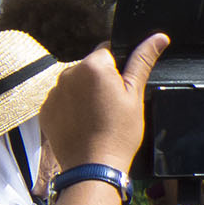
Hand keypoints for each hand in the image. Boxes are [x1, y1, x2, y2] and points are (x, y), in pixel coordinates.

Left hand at [39, 33, 167, 172]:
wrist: (92, 167)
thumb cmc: (118, 133)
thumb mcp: (135, 95)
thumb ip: (142, 61)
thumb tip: (158, 37)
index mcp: (92, 65)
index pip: (107, 50)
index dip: (118, 68)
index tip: (121, 88)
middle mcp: (67, 74)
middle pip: (89, 67)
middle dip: (100, 80)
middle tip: (112, 106)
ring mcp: (52, 93)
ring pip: (74, 84)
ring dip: (84, 93)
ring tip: (97, 117)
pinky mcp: (44, 110)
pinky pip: (61, 101)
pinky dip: (71, 108)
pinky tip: (82, 123)